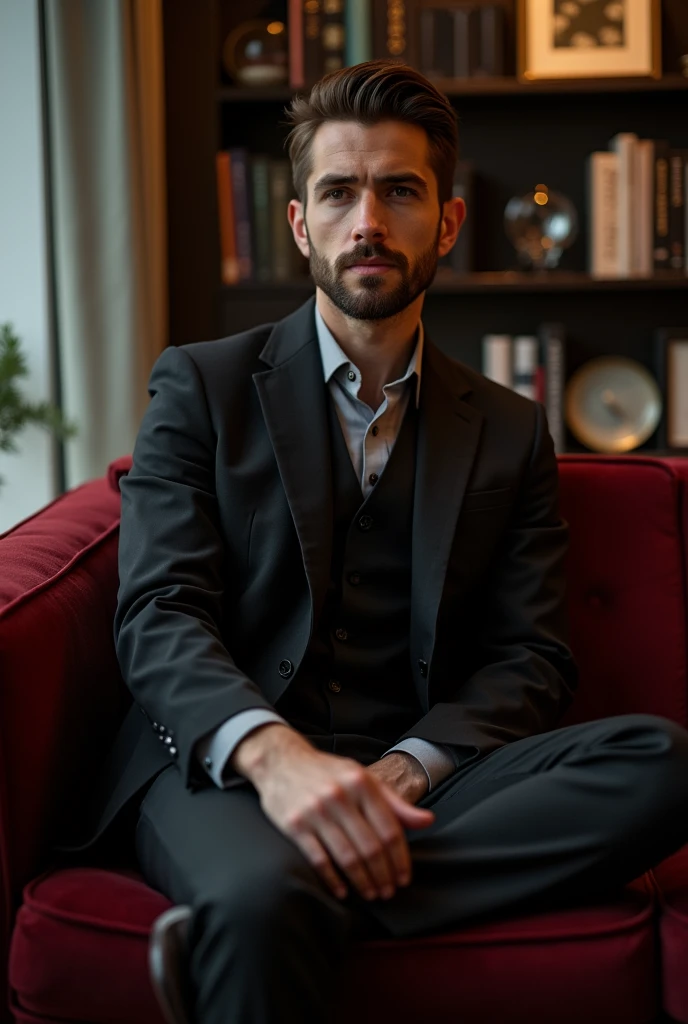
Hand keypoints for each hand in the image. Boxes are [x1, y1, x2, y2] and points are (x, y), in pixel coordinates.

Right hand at [232, 724, 434, 902]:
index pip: (389, 829)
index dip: (400, 859)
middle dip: (383, 875)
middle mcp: (340, 796)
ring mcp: (316, 811)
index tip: (404, 878)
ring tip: (371, 894)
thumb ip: (395, 803)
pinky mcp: (294, 825)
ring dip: (363, 882)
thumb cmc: (328, 773)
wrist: (281, 761)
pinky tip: (343, 891)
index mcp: (361, 784)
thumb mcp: (364, 779)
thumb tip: (428, 821)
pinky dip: (333, 879)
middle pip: (370, 847)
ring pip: (347, 856)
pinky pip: (319, 859)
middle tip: (388, 892)